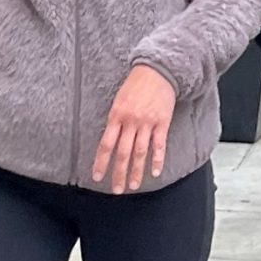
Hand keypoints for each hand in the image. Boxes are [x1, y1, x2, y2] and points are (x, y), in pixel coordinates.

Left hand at [93, 63, 176, 193]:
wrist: (156, 71)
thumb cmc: (135, 85)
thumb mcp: (118, 100)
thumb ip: (115, 121)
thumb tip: (111, 141)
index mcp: (116, 116)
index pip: (106, 145)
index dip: (101, 162)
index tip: (98, 177)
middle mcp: (130, 121)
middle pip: (122, 153)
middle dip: (118, 173)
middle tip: (117, 189)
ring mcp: (147, 123)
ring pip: (140, 152)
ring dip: (136, 171)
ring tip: (133, 185)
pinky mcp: (162, 122)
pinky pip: (159, 145)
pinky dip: (157, 160)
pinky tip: (155, 172)